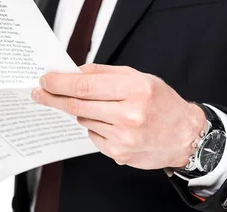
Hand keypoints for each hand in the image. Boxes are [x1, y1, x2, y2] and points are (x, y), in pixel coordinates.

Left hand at [31, 64, 205, 169]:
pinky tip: (112, 124)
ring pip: (84, 119)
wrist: (186, 136)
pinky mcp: (119, 153)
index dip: (60, 83)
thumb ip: (104, 73)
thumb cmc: (161, 103)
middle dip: (54, 97)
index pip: (85, 86)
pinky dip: (95, 127)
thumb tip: (73, 72)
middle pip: (78, 105)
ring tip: (103, 108)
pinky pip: (93, 135)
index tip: (45, 80)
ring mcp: (123, 137)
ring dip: (83, 111)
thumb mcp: (139, 77)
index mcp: (134, 89)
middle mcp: (129, 114)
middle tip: (40, 92)